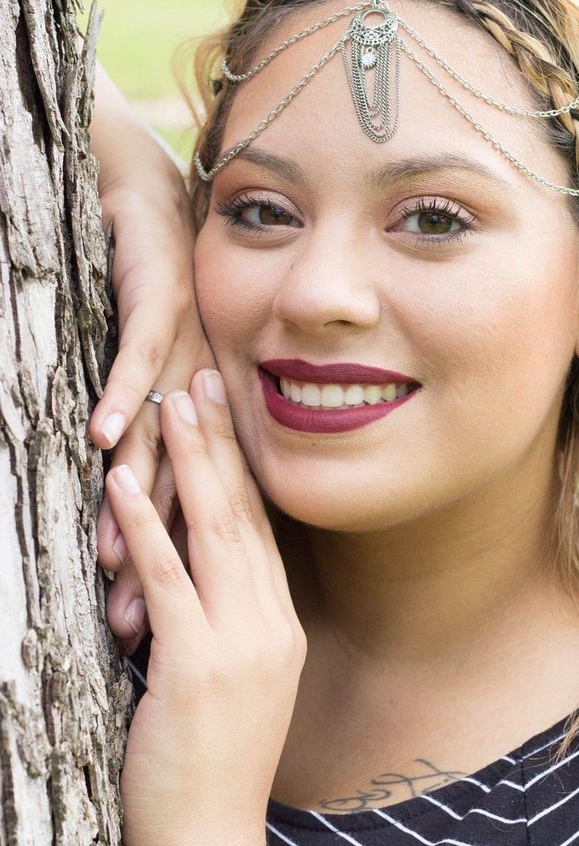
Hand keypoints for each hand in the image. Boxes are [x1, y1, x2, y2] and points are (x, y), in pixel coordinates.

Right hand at [90, 176, 217, 654]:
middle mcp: (207, 402)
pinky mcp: (164, 308)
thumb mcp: (155, 385)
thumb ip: (148, 448)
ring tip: (109, 554)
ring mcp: (188, 355)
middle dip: (153, 565)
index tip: (147, 637)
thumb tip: (126, 518)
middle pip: (179, 496)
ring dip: (135, 500)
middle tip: (128, 625)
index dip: (169, 577)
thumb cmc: (150, 305)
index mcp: (211, 426)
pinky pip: (141, 360)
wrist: (153, 207)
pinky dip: (123, 399)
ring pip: (160, 441)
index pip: (191, 514)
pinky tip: (100, 442)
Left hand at [105, 369, 305, 845]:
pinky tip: (125, 484)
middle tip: (208, 380)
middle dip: (223, 444)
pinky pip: (169, 582)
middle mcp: (271, 628)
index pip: (264, 534)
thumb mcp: (231, 697)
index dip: (245, 471)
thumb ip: (222, 638)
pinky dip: (146, 528)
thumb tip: (190, 596)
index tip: (230, 419)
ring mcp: (241, 647)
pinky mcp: (196, 669)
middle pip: (247, 518)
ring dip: (190, 464)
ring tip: (173, 404)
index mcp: (281, 632)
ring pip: (216, 535)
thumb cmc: (210, 781)